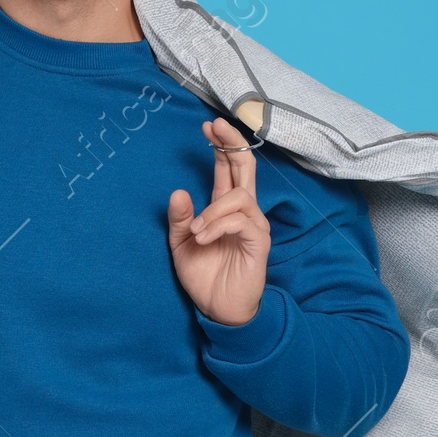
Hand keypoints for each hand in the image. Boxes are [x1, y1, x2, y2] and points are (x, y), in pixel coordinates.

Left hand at [167, 117, 270, 325]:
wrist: (218, 310)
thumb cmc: (203, 276)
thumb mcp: (181, 245)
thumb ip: (179, 219)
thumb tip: (178, 192)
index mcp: (224, 208)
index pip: (228, 168)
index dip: (221, 145)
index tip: (207, 126)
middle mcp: (243, 212)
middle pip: (246, 168)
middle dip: (232, 144)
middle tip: (215, 127)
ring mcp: (253, 226)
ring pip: (240, 196)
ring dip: (213, 209)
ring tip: (195, 231)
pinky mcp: (258, 244)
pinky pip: (242, 221)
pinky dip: (218, 225)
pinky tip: (203, 238)